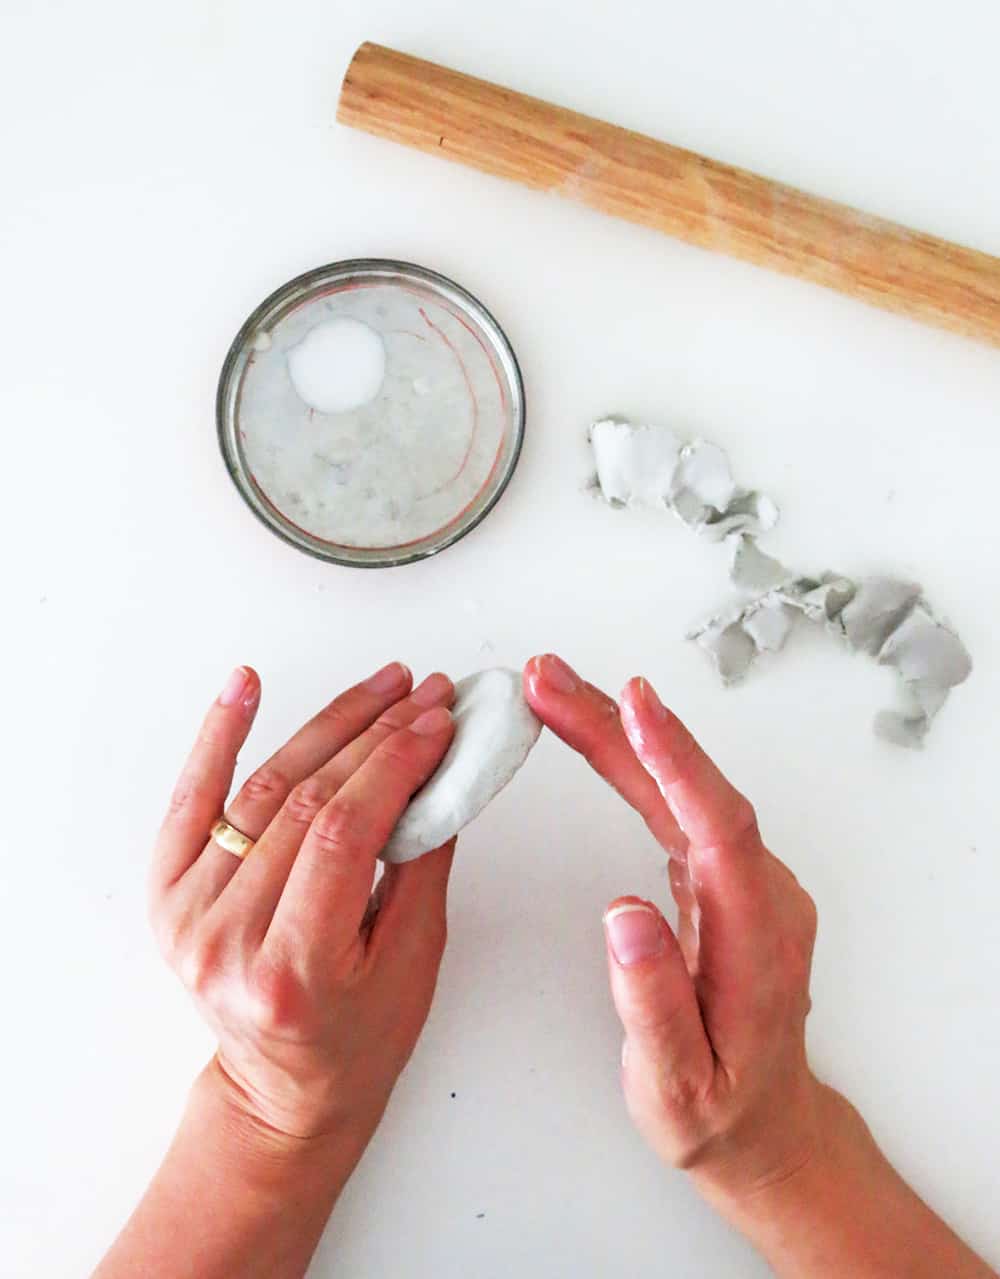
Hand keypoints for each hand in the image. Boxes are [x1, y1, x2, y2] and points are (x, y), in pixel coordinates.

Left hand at [151, 661, 456, 1146]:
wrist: (283, 1086)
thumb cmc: (357, 1037)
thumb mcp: (414, 959)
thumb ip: (422, 859)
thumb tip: (439, 767)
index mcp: (290, 971)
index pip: (343, 833)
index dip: (396, 763)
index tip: (438, 722)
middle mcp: (226, 941)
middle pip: (305, 803)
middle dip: (376, 735)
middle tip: (425, 694)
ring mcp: (187, 914)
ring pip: (263, 789)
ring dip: (328, 726)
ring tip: (381, 687)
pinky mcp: (169, 891)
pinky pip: (193, 799)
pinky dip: (219, 735)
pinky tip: (246, 685)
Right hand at [523, 653, 820, 1206]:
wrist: (764, 1123)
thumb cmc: (718, 1111)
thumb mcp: (675, 1084)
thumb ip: (652, 1000)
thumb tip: (622, 912)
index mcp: (758, 937)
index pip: (721, 828)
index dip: (675, 760)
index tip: (634, 704)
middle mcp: (761, 893)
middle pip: (691, 790)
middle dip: (619, 727)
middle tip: (549, 680)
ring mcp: (744, 880)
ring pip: (678, 788)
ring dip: (615, 734)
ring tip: (551, 691)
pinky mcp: (721, 875)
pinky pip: (673, 803)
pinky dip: (628, 762)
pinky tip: (594, 732)